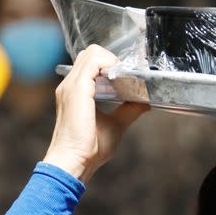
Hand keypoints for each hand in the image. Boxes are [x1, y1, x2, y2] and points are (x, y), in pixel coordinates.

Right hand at [44, 45, 149, 181]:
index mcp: (76, 91)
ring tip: (124, 79)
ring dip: (112, 61)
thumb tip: (144, 102)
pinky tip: (120, 80)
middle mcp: (70, 84)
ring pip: (92, 53)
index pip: (91, 63)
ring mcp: (71, 85)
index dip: (110, 64)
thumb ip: (128, 110)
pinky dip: (110, 65)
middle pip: (91, 53)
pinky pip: (93, 62)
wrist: (75, 161)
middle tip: (127, 77)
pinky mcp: (77, 89)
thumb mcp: (116, 124)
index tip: (128, 76)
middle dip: (112, 60)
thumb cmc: (89, 149)